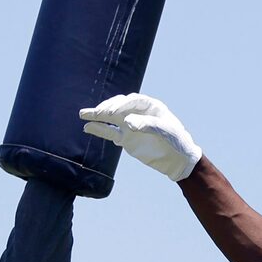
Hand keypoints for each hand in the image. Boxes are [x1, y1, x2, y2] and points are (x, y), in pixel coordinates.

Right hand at [79, 94, 201, 181]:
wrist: (178, 160)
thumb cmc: (176, 141)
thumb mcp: (165, 131)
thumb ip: (146, 125)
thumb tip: (127, 122)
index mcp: (150, 106)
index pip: (132, 101)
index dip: (121, 104)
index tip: (112, 111)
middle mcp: (138, 113)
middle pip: (119, 106)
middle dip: (107, 108)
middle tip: (96, 112)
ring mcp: (131, 125)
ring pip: (111, 118)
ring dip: (98, 116)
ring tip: (83, 114)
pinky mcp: (126, 139)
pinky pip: (110, 132)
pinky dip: (99, 130)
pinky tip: (88, 127)